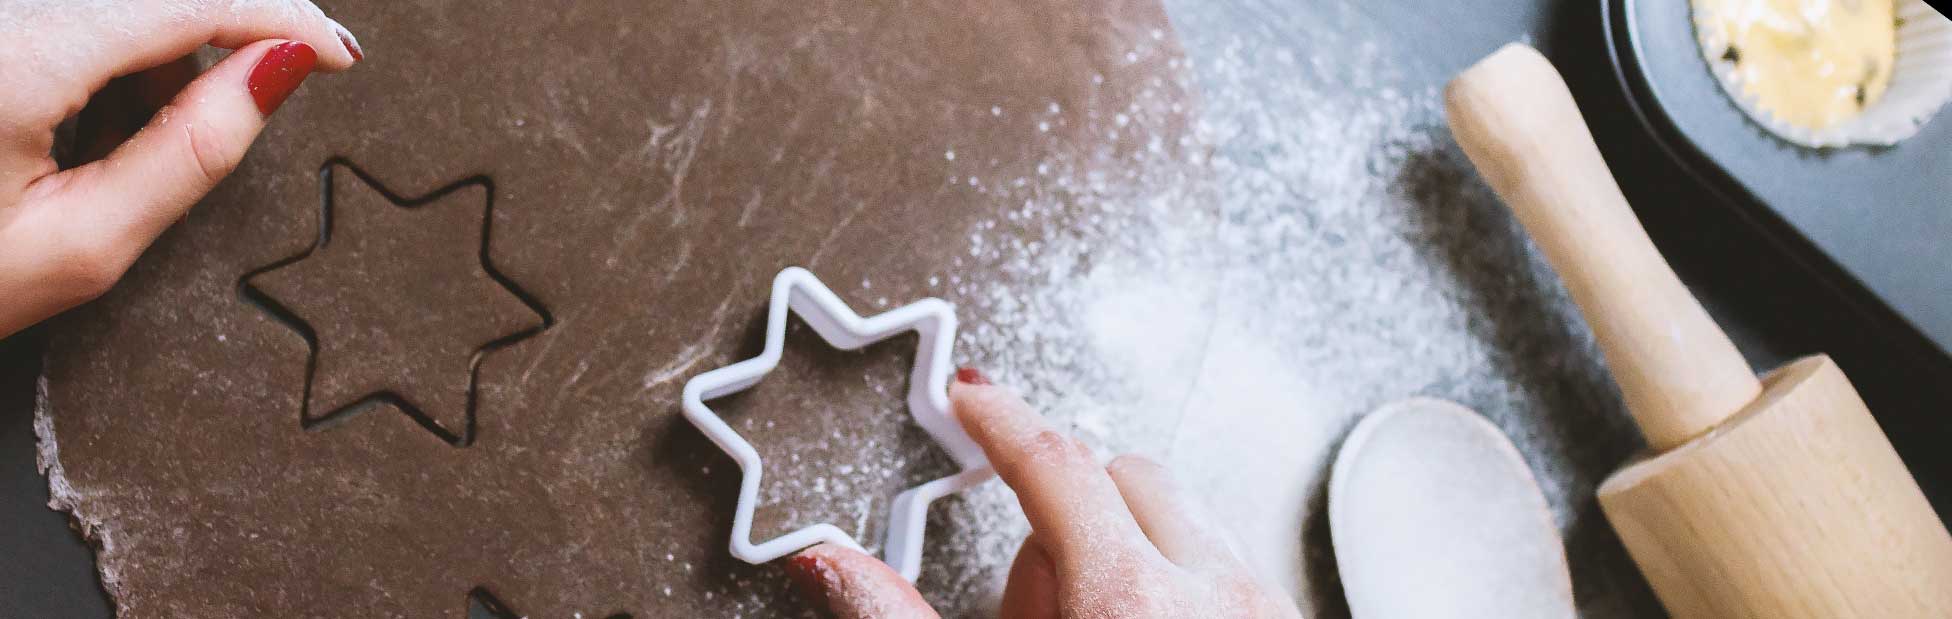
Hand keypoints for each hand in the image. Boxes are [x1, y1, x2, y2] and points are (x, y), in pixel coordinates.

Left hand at [0, 0, 363, 337]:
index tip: (338, 54)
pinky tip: (87, 117)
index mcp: (19, 60)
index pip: (188, 1)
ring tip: (125, 146)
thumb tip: (279, 69)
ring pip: (117, 5)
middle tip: (244, 111)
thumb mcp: (81, 246)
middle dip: (218, 41)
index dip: (280, 18)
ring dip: (159, 50)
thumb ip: (190, 152)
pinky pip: (69, 15)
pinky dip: (110, 49)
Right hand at [782, 369, 1303, 617]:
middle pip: (1122, 475)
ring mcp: (1261, 613)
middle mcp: (1211, 595)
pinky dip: (1177, 583)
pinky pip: (1223, 567)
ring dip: (1127, 545)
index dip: (997, 418)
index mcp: (1127, 601)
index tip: (968, 397)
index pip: (1052, 461)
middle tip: (1033, 602)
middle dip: (1068, 506)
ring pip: (1181, 518)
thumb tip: (830, 566)